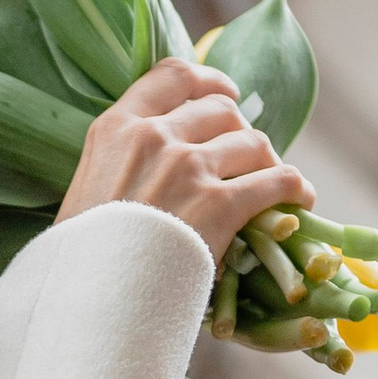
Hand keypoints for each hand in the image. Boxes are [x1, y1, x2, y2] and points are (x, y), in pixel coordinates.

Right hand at [57, 55, 308, 258]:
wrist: (89, 302)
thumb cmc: (78, 261)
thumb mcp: (84, 194)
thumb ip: (119, 167)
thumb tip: (145, 173)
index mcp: (116, 129)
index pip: (172, 76)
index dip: (208, 79)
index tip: (225, 92)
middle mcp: (154, 137)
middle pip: (221, 110)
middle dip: (240, 132)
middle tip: (247, 160)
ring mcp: (188, 168)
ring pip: (253, 143)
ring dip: (268, 163)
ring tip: (274, 185)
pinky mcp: (219, 204)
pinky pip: (277, 181)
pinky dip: (294, 189)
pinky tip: (299, 202)